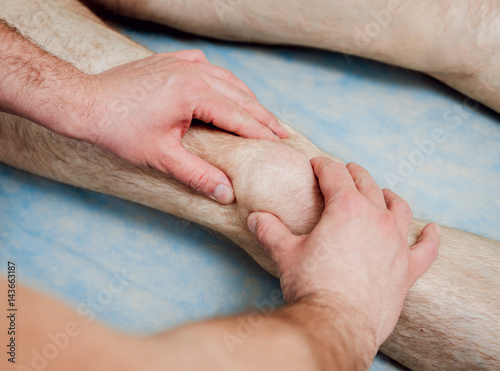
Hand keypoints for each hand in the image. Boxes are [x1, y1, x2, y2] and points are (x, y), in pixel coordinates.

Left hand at [83, 50, 287, 202]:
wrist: (85, 103)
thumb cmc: (119, 130)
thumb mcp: (161, 157)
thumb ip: (197, 175)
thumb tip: (226, 194)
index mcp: (194, 94)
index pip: (239, 116)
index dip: (261, 131)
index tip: (280, 142)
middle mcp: (192, 73)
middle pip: (239, 96)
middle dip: (262, 115)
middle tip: (281, 130)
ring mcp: (180, 63)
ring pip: (226, 79)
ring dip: (245, 97)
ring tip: (261, 112)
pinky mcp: (169, 61)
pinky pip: (204, 65)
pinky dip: (220, 78)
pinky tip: (224, 85)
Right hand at [247, 157, 439, 344]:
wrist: (337, 324)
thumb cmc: (312, 285)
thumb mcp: (285, 253)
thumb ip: (270, 231)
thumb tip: (255, 218)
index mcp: (346, 207)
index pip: (335, 174)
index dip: (323, 165)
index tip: (316, 165)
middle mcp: (376, 218)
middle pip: (367, 184)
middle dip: (353, 173)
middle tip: (344, 171)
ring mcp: (396, 242)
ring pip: (398, 207)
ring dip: (388, 195)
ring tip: (382, 192)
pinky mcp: (407, 269)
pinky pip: (426, 249)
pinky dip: (430, 237)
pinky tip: (431, 230)